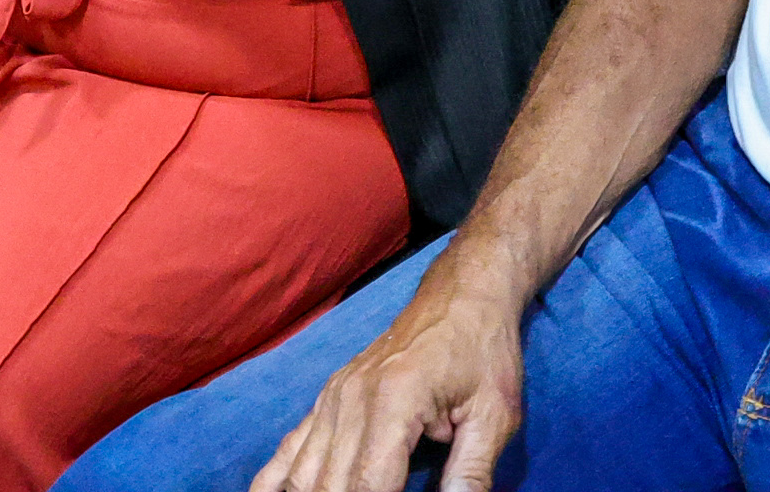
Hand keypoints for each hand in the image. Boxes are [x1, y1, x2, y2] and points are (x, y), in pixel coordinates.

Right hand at [255, 265, 528, 491]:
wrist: (463, 296)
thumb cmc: (484, 352)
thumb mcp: (495, 414)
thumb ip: (471, 472)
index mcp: (394, 401)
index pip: (369, 486)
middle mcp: (351, 399)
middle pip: (330, 486)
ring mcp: (333, 398)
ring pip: (304, 475)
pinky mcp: (328, 399)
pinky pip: (289, 448)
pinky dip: (274, 483)